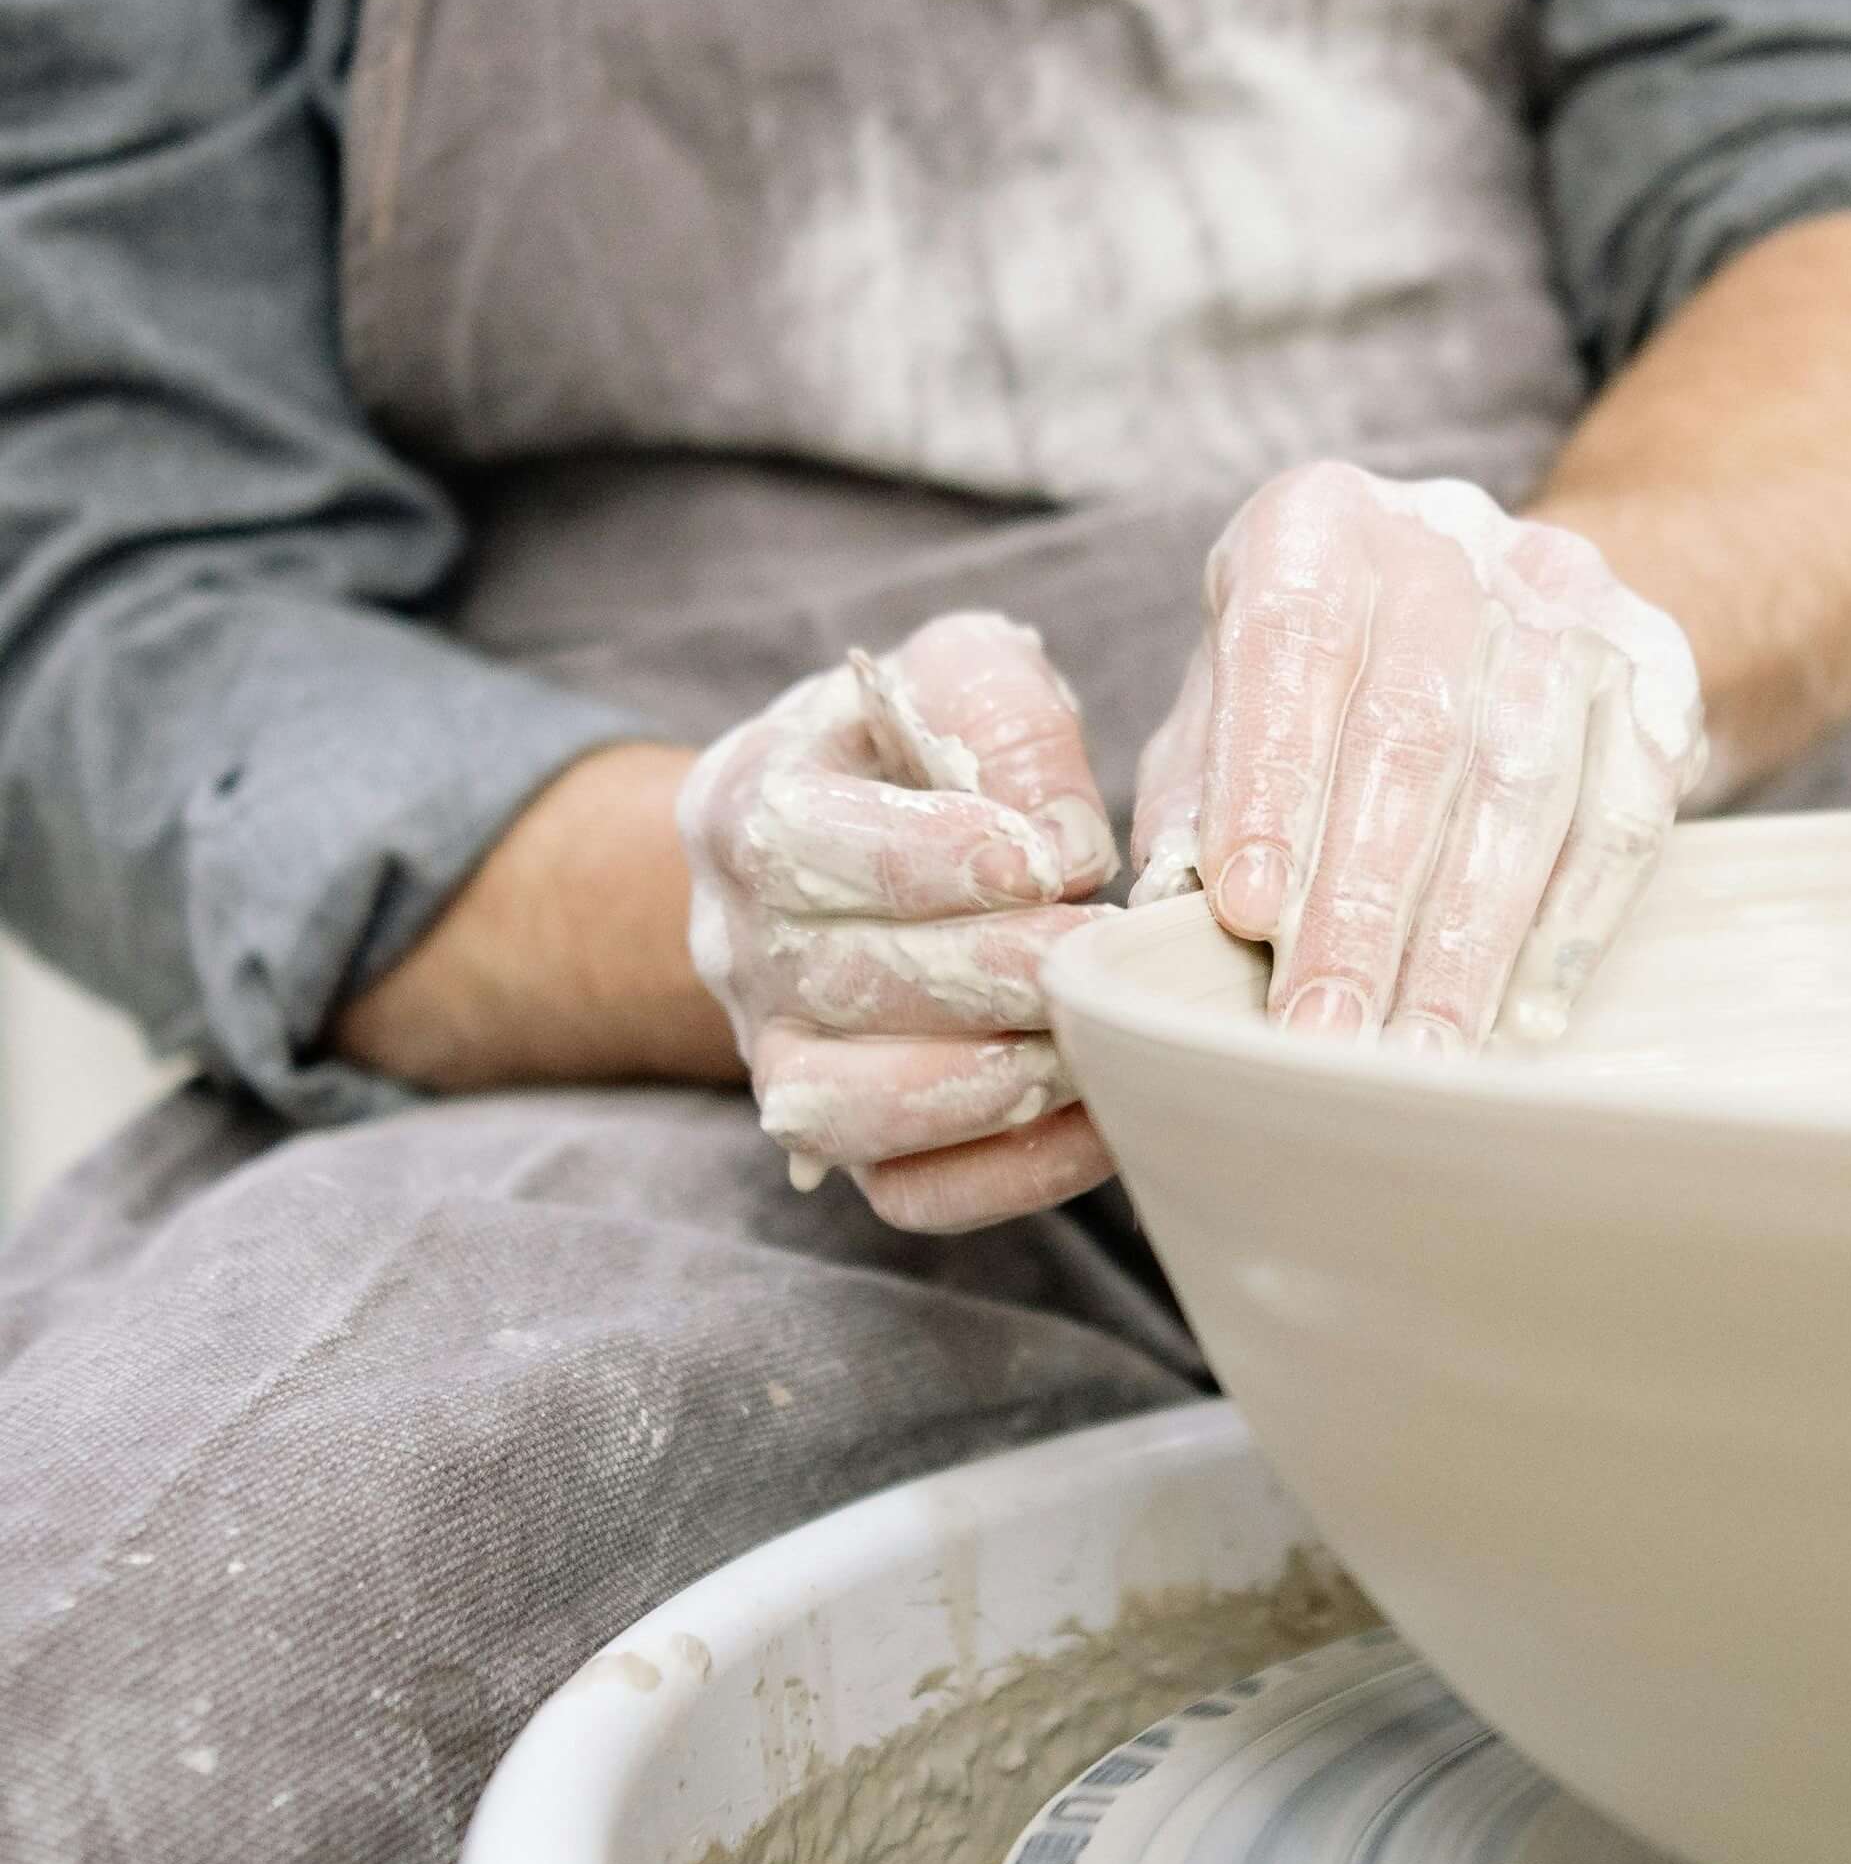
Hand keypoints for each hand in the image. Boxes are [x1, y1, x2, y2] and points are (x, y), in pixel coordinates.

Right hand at [679, 612, 1121, 1230]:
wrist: (860, 829)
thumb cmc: (924, 740)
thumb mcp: (963, 671)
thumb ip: (1006, 717)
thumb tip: (1059, 841)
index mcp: (746, 806)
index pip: (808, 846)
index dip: (936, 861)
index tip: (1052, 861)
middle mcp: (739, 943)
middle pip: (841, 982)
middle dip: (988, 975)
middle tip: (1095, 952)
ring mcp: (777, 1052)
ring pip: (846, 1110)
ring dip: (983, 1084)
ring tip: (1087, 1041)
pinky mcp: (846, 1138)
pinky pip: (908, 1192)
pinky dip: (1009, 1175)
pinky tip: (1098, 1118)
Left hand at [1132, 464, 1704, 1049]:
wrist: (1512, 608)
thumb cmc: (1328, 676)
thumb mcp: (1231, 699)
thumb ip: (1198, 788)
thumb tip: (1167, 911)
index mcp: (1319, 523)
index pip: (1293, 642)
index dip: (1271, 778)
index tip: (1246, 912)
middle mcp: (1450, 541)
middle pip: (1413, 733)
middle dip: (1364, 905)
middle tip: (1324, 1033)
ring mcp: (1567, 602)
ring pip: (1525, 782)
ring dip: (1468, 938)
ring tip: (1418, 1057)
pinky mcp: (1657, 672)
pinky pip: (1626, 812)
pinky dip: (1573, 926)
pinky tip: (1522, 1016)